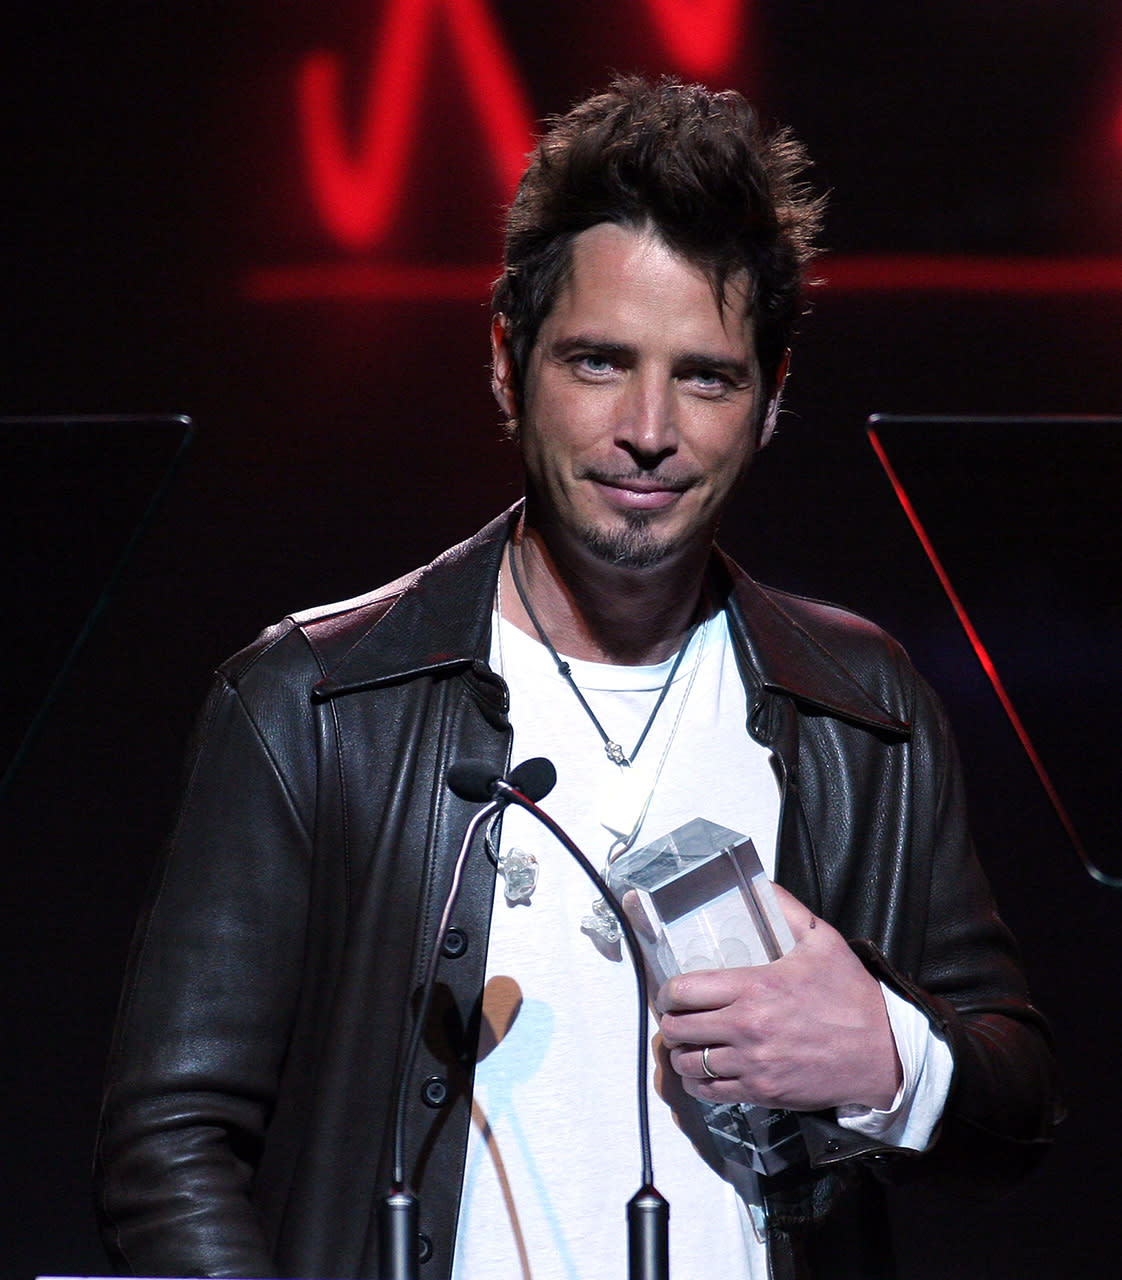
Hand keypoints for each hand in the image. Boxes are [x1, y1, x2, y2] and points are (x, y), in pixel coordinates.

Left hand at [656, 884, 901, 1111]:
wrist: (884, 1052)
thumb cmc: (851, 996)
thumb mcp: (822, 941)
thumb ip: (786, 909)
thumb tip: (760, 884)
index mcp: (755, 987)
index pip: (684, 991)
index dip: (668, 991)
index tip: (672, 991)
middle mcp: (747, 1027)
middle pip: (677, 1028)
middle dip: (671, 1020)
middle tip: (678, 1016)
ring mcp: (753, 1063)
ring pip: (688, 1063)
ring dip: (682, 1053)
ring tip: (688, 1044)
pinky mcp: (762, 1092)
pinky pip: (710, 1092)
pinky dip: (698, 1083)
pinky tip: (703, 1071)